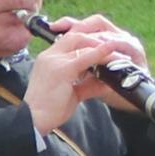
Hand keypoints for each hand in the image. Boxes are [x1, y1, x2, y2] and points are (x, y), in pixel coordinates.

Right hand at [25, 15, 146, 135]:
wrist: (34, 120)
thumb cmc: (50, 110)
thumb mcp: (72, 93)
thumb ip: (87, 84)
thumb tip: (105, 81)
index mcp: (49, 59)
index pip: (70, 40)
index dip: (89, 41)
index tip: (105, 46)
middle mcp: (50, 56)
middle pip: (76, 35)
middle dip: (97, 38)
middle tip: (115, 47)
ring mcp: (55, 61)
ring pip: (82, 42)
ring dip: (102, 45)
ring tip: (119, 52)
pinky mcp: (62, 70)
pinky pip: (85, 56)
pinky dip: (101, 52)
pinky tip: (113, 51)